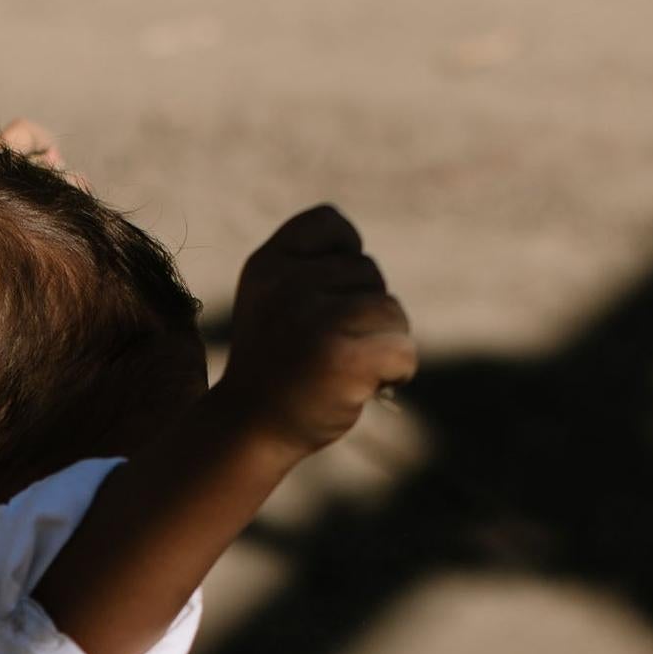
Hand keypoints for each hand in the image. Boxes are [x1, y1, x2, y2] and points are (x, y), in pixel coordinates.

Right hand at [214, 205, 416, 454]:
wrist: (249, 431)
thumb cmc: (275, 367)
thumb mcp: (276, 302)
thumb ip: (311, 271)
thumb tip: (371, 273)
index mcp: (268, 264)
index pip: (330, 222)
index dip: (344, 256)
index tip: (324, 297)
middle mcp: (287, 283)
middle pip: (370, 273)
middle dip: (363, 312)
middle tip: (323, 349)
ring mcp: (313, 318)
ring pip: (392, 311)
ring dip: (381, 344)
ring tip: (341, 368)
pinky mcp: (342, 356)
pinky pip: (402, 348)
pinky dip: (395, 372)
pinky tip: (361, 386)